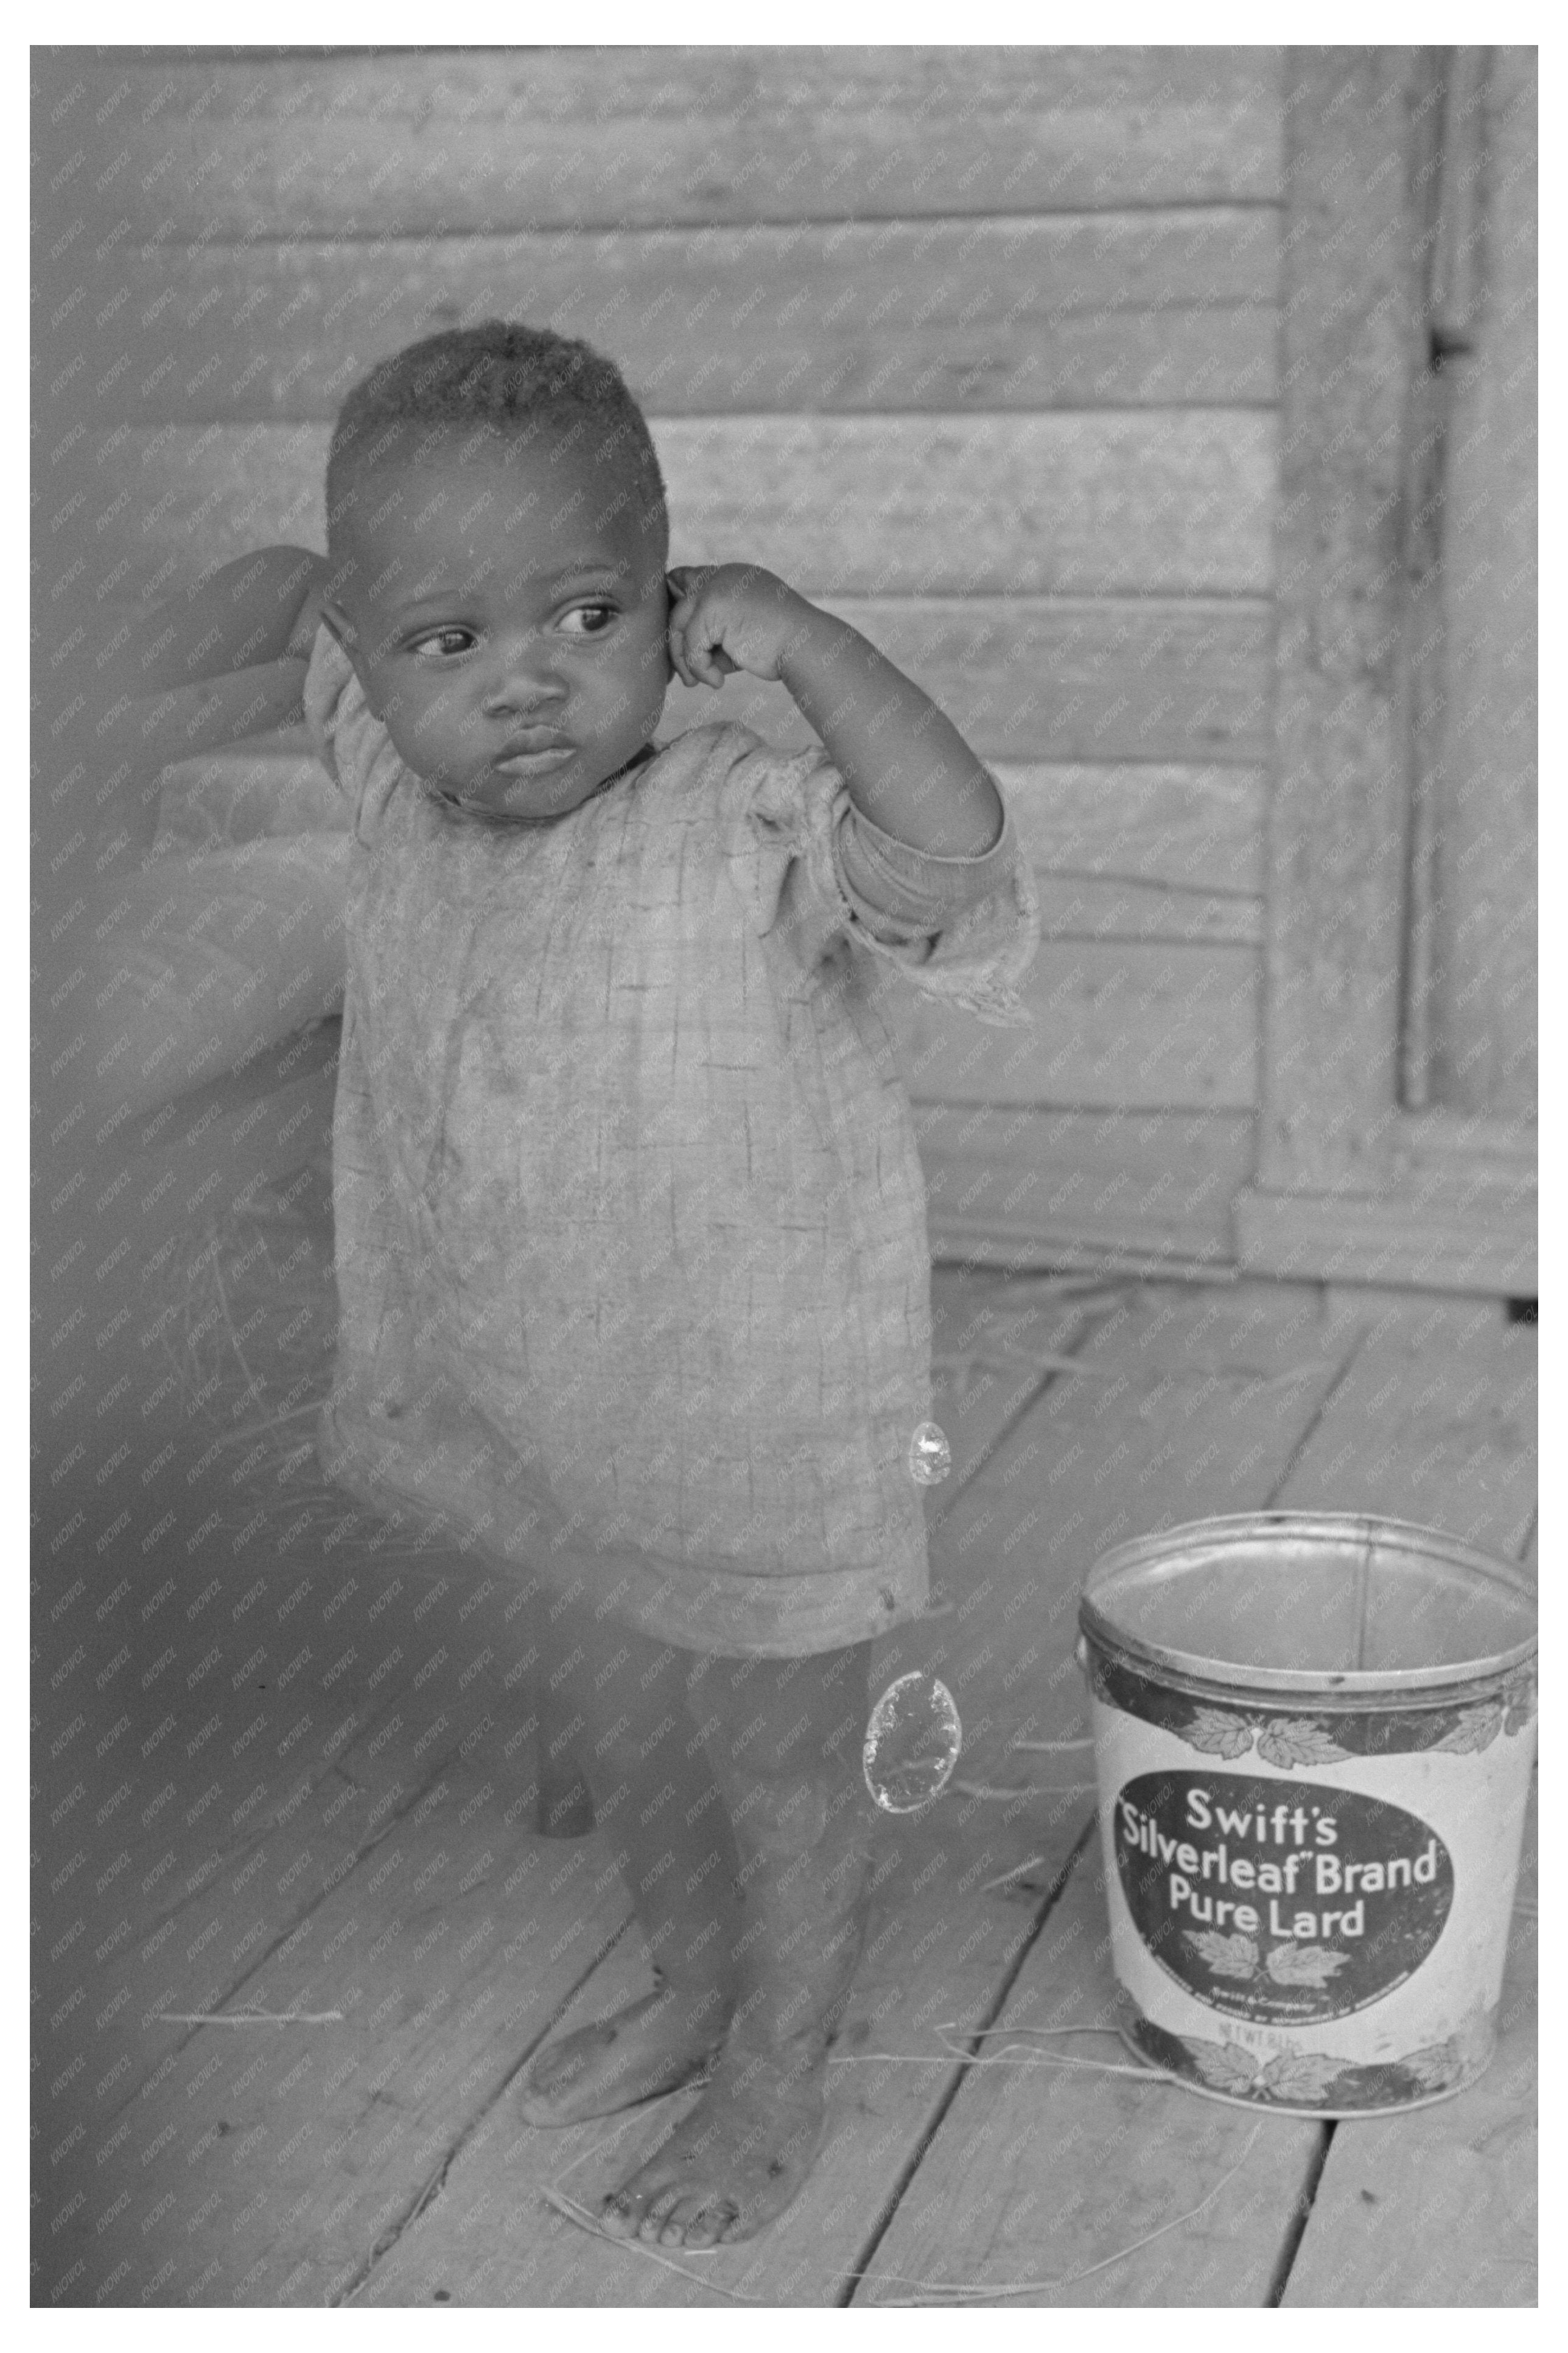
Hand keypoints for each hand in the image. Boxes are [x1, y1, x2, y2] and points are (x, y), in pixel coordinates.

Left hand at [665, 564, 818, 690]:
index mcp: (733, 576)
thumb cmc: (783, 647)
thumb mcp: (745, 631)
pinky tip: (717, 682)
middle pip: (677, 604)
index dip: (676, 609)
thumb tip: (683, 654)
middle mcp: (722, 576)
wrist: (808, 646)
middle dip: (675, 641)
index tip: (680, 642)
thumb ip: (717, 631)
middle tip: (687, 675)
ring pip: (678, 626)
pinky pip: (690, 645)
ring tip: (697, 682)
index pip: (687, 580)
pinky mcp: (712, 608)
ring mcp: (715, 589)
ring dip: (685, 660)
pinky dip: (700, 669)